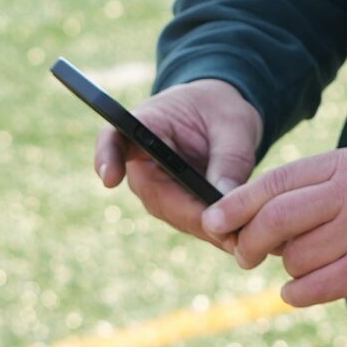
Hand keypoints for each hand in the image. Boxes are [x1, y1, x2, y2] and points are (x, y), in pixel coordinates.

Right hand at [94, 78, 261, 249]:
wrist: (222, 117)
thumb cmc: (221, 109)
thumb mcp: (233, 122)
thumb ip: (229, 156)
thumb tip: (225, 196)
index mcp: (146, 125)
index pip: (114, 140)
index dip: (107, 159)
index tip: (110, 178)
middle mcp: (142, 162)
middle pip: (154, 193)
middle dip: (188, 213)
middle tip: (222, 228)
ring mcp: (156, 188)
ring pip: (174, 214)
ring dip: (204, 227)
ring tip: (237, 236)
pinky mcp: (174, 205)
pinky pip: (190, 221)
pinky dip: (214, 231)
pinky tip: (239, 237)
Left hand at [201, 149, 346, 307]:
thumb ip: (313, 187)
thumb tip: (256, 216)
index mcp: (342, 165)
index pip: (275, 182)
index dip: (235, 204)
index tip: (212, 221)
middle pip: (275, 220)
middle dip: (248, 243)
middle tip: (244, 256)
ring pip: (294, 257)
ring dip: (288, 268)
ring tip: (307, 264)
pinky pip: (314, 287)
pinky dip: (297, 292)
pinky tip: (302, 290)